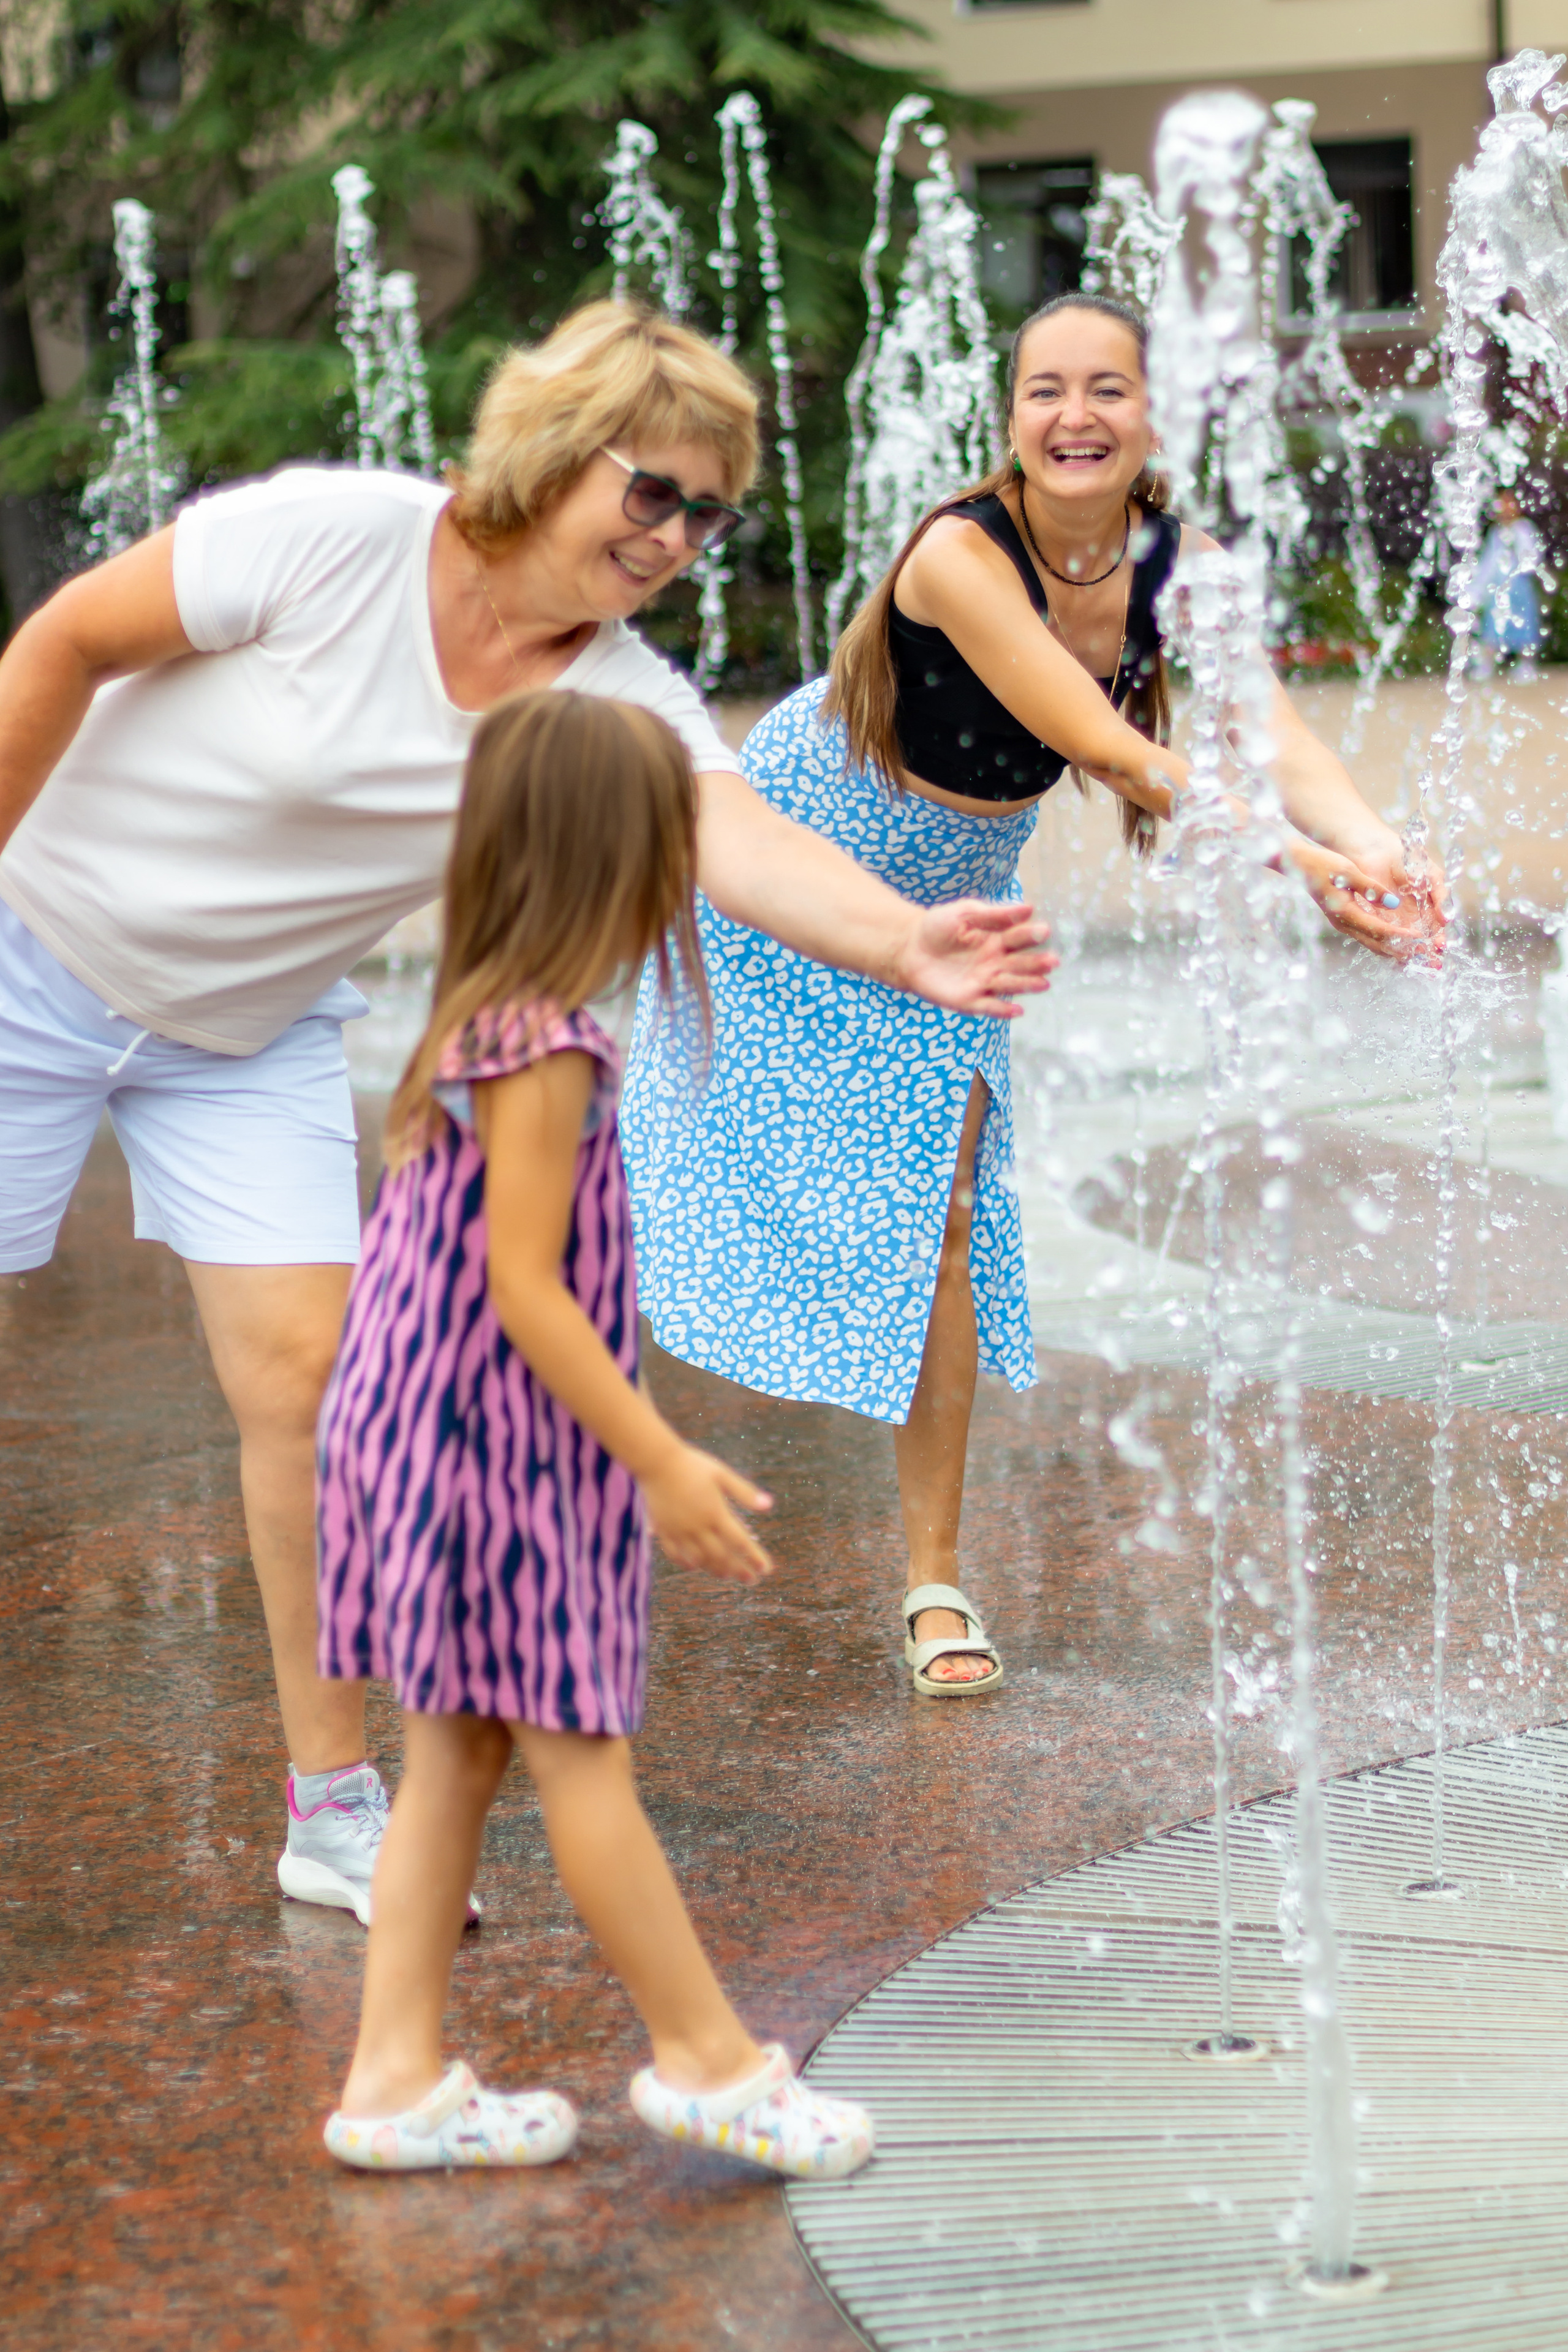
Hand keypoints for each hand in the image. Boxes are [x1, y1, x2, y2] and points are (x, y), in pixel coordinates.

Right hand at [642, 1443, 772, 1583]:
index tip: (765, 1569)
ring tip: (726, 1575)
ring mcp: (679, 1531)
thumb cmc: (693, 1465)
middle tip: (750, 1579)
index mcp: (716, 1513)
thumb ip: (744, 1492)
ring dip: (715, 1569)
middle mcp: (698, 1526)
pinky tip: (694, 1566)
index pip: (740, 1542)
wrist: (656, 1461)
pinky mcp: (664, 1530)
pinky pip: (676, 1554)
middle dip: (738, 1570)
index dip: (754, 1557)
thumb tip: (769, 1506)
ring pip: (699, 1559)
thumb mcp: (722, 1474)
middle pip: (721, 1556)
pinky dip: (687, 1563)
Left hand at [891, 900, 1058, 1018]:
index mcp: (998, 940)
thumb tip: (1028, 907)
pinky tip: (1018, 1010)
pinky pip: (989, 1007)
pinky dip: (1003, 1010)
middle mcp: (996, 963)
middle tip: (1053, 961)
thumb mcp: (964, 913)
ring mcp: (984, 982)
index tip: (1043, 931)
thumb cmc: (937, 927)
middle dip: (1037, 963)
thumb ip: (993, 914)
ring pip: (1010, 984)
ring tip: (1044, 984)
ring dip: (1027, 985)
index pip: (1020, 938)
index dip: (1031, 935)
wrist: (907, 948)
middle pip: (1021, 964)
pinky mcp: (969, 1001)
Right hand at [1288, 834, 1445, 966]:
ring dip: (1393, 950)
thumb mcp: (1349, 872)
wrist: (1299, 866)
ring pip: (1371, 944)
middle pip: (1376, 943)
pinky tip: (1396, 945)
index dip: (1400, 935)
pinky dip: (1383, 943)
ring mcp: (1343, 924)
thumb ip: (1372, 889)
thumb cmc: (1323, 865)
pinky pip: (1367, 937)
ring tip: (1414, 955)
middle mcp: (1344, 923)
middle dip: (1400, 950)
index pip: (1378, 930)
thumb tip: (1394, 904)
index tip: (1419, 938)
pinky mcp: (1344, 920)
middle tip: (1423, 955)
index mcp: (1346, 913)